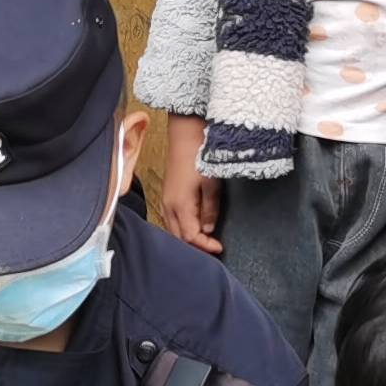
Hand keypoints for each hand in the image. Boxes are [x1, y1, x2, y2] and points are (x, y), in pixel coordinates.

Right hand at [155, 115, 222, 254]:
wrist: (185, 136)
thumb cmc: (199, 156)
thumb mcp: (211, 183)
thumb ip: (210, 208)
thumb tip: (209, 229)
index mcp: (180, 205)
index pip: (191, 236)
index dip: (205, 246)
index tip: (220, 247)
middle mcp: (169, 206)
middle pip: (178, 238)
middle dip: (195, 247)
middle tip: (212, 249)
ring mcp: (165, 201)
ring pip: (173, 231)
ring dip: (187, 239)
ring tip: (204, 242)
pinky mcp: (166, 196)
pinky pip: (171, 221)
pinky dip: (181, 230)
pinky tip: (192, 229)